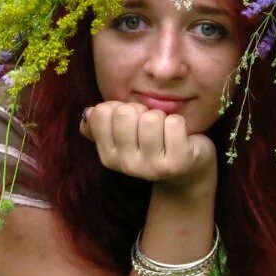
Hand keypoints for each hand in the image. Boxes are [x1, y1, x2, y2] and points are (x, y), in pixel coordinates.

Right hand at [80, 101, 216, 190]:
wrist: (187, 168)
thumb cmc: (154, 144)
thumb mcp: (124, 137)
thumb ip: (101, 126)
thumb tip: (87, 114)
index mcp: (108, 156)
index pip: (101, 113)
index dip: (118, 107)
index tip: (130, 120)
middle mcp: (126, 165)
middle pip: (125, 113)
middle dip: (141, 110)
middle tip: (151, 125)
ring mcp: (151, 167)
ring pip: (150, 118)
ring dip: (161, 117)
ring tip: (164, 131)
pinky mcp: (177, 163)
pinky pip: (174, 123)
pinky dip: (178, 122)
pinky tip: (179, 137)